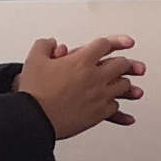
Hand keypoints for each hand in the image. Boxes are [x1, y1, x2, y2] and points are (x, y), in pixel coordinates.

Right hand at [16, 33, 143, 137]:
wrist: (35, 118)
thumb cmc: (35, 91)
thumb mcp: (34, 60)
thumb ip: (44, 46)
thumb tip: (51, 43)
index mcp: (82, 61)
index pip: (105, 45)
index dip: (116, 42)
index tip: (127, 42)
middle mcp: (95, 77)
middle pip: (121, 64)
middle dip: (123, 62)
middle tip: (123, 64)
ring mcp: (99, 95)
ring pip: (123, 85)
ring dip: (123, 82)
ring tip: (120, 83)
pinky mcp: (99, 113)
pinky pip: (115, 107)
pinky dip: (115, 105)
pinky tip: (116, 106)